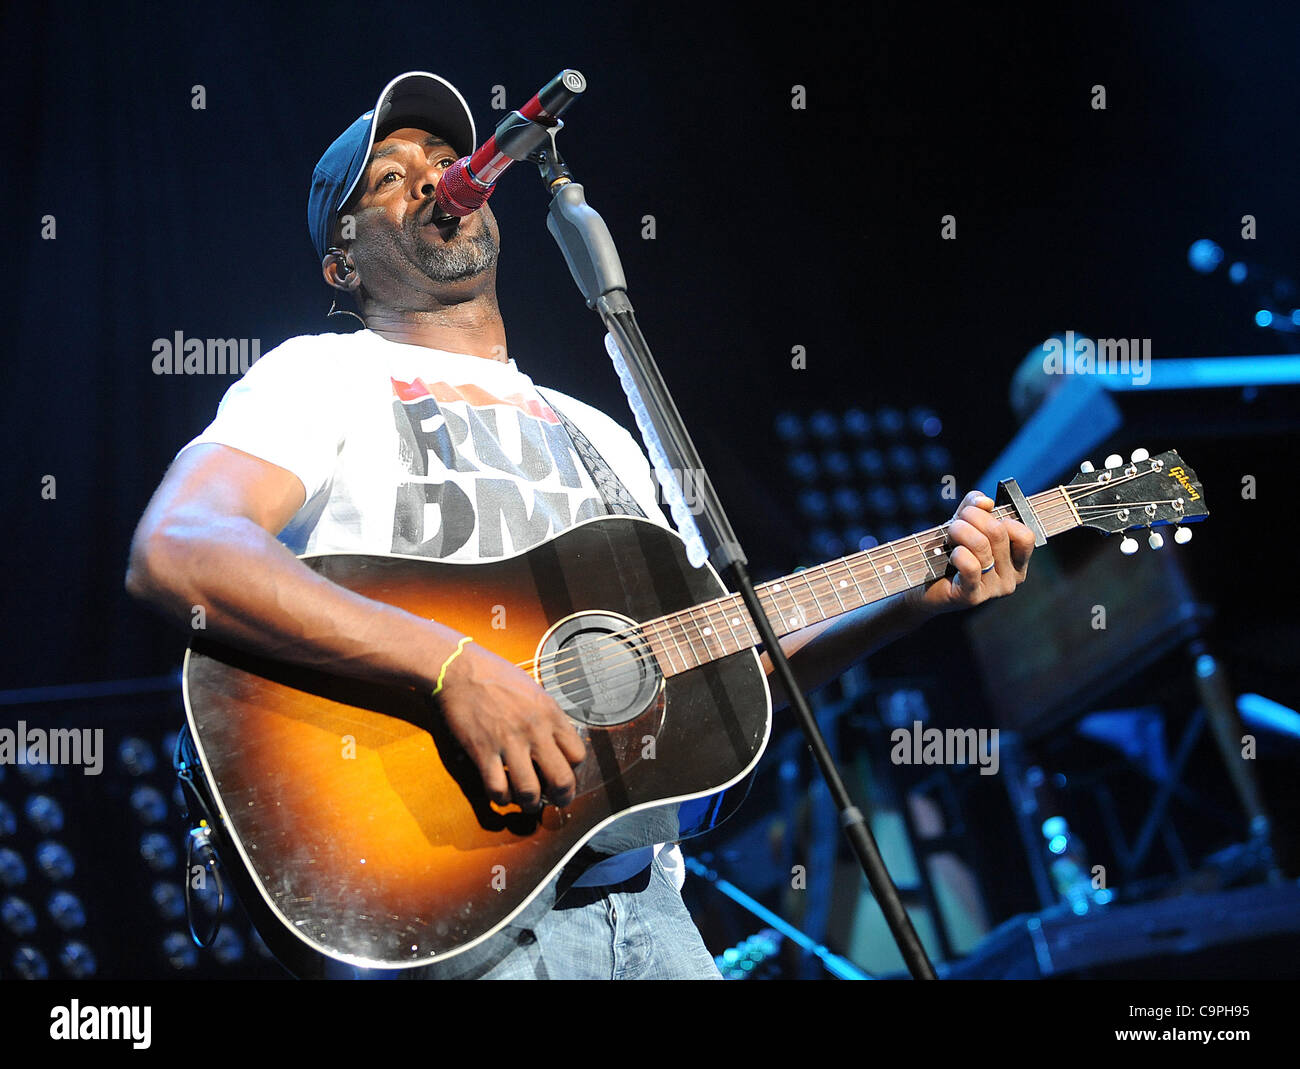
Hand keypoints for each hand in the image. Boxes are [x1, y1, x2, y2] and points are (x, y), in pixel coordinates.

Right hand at [432, 637, 585, 810]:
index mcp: (550, 713)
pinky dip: (502, 798)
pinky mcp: (483, 752)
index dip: (574, 769)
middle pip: (561, 779)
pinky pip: (497, 789)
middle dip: (562, 797)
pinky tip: (502, 793)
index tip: (564, 770)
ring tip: (529, 803)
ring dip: (530, 804)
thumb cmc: (496, 676)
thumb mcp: (534, 690)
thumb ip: (548, 716)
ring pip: (530, 792)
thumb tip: (558, 740)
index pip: (578, 755)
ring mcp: (509, 742)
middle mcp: (534, 730)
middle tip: (557, 800)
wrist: (459, 669)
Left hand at [904, 491, 1035, 616]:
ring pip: (982, 546)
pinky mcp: (972, 597)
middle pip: (998, 533)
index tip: (980, 519)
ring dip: (959, 531)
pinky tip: (951, 555)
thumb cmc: (949, 553)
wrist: (924, 586)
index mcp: (1017, 562)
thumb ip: (976, 507)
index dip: (999, 518)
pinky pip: (970, 565)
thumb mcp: (965, 523)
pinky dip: (957, 553)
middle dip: (971, 518)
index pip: (1025, 535)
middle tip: (956, 522)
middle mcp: (1011, 578)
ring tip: (949, 536)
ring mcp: (993, 590)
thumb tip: (986, 503)